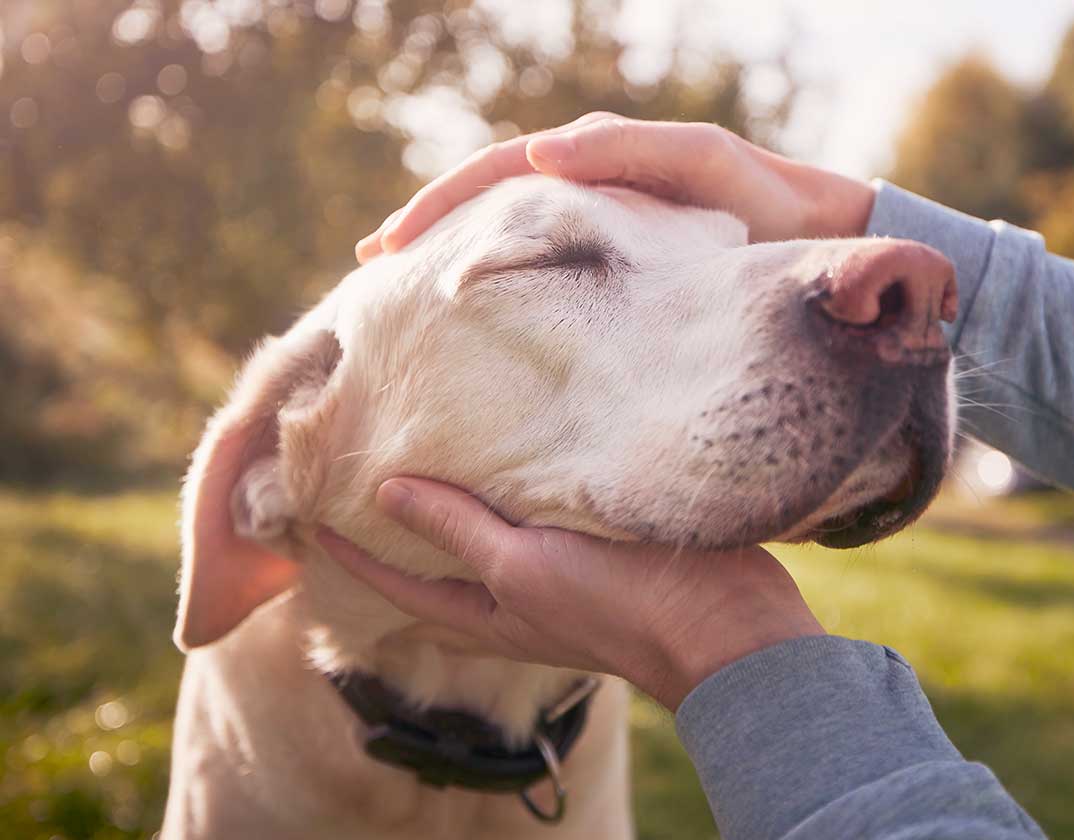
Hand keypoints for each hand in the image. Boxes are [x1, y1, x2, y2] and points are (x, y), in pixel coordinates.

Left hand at [317, 478, 823, 710]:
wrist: (721, 622)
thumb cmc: (615, 603)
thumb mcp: (523, 566)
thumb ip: (458, 530)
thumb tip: (385, 492)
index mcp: (487, 613)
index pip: (397, 584)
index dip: (351, 554)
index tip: (310, 515)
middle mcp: (513, 598)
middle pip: (437, 567)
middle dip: (397, 533)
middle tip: (359, 484)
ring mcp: (555, 576)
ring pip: (486, 540)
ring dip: (452, 508)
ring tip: (424, 459)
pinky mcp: (594, 548)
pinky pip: (533, 519)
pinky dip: (509, 492)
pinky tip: (510, 455)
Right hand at [355, 114, 876, 262]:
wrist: (817, 238)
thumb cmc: (764, 201)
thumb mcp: (703, 165)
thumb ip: (631, 153)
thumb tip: (542, 157)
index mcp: (596, 158)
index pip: (498, 175)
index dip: (440, 206)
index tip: (391, 247)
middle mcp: (587, 186)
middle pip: (487, 202)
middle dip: (429, 230)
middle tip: (372, 269)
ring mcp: (599, 226)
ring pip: (508, 237)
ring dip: (455, 257)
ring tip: (404, 292)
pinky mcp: (617, 266)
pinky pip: (544, 267)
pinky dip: (502, 281)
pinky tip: (476, 314)